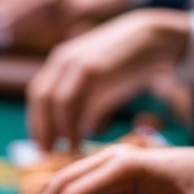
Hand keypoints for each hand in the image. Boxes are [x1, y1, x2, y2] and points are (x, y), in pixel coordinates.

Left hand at [26, 9, 189, 149]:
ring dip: (54, 129)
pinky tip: (76, 140)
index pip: (38, 96)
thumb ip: (86, 107)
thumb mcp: (101, 88)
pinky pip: (69, 99)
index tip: (42, 147)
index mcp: (60, 62)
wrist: (156, 39)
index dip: (37, 122)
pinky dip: (69, 123)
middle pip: (39, 98)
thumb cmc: (128, 66)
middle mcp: (62, 60)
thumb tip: (77, 135)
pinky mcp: (91, 67)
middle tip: (47, 155)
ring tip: (63, 151)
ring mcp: (75, 61)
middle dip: (40, 128)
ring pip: (51, 100)